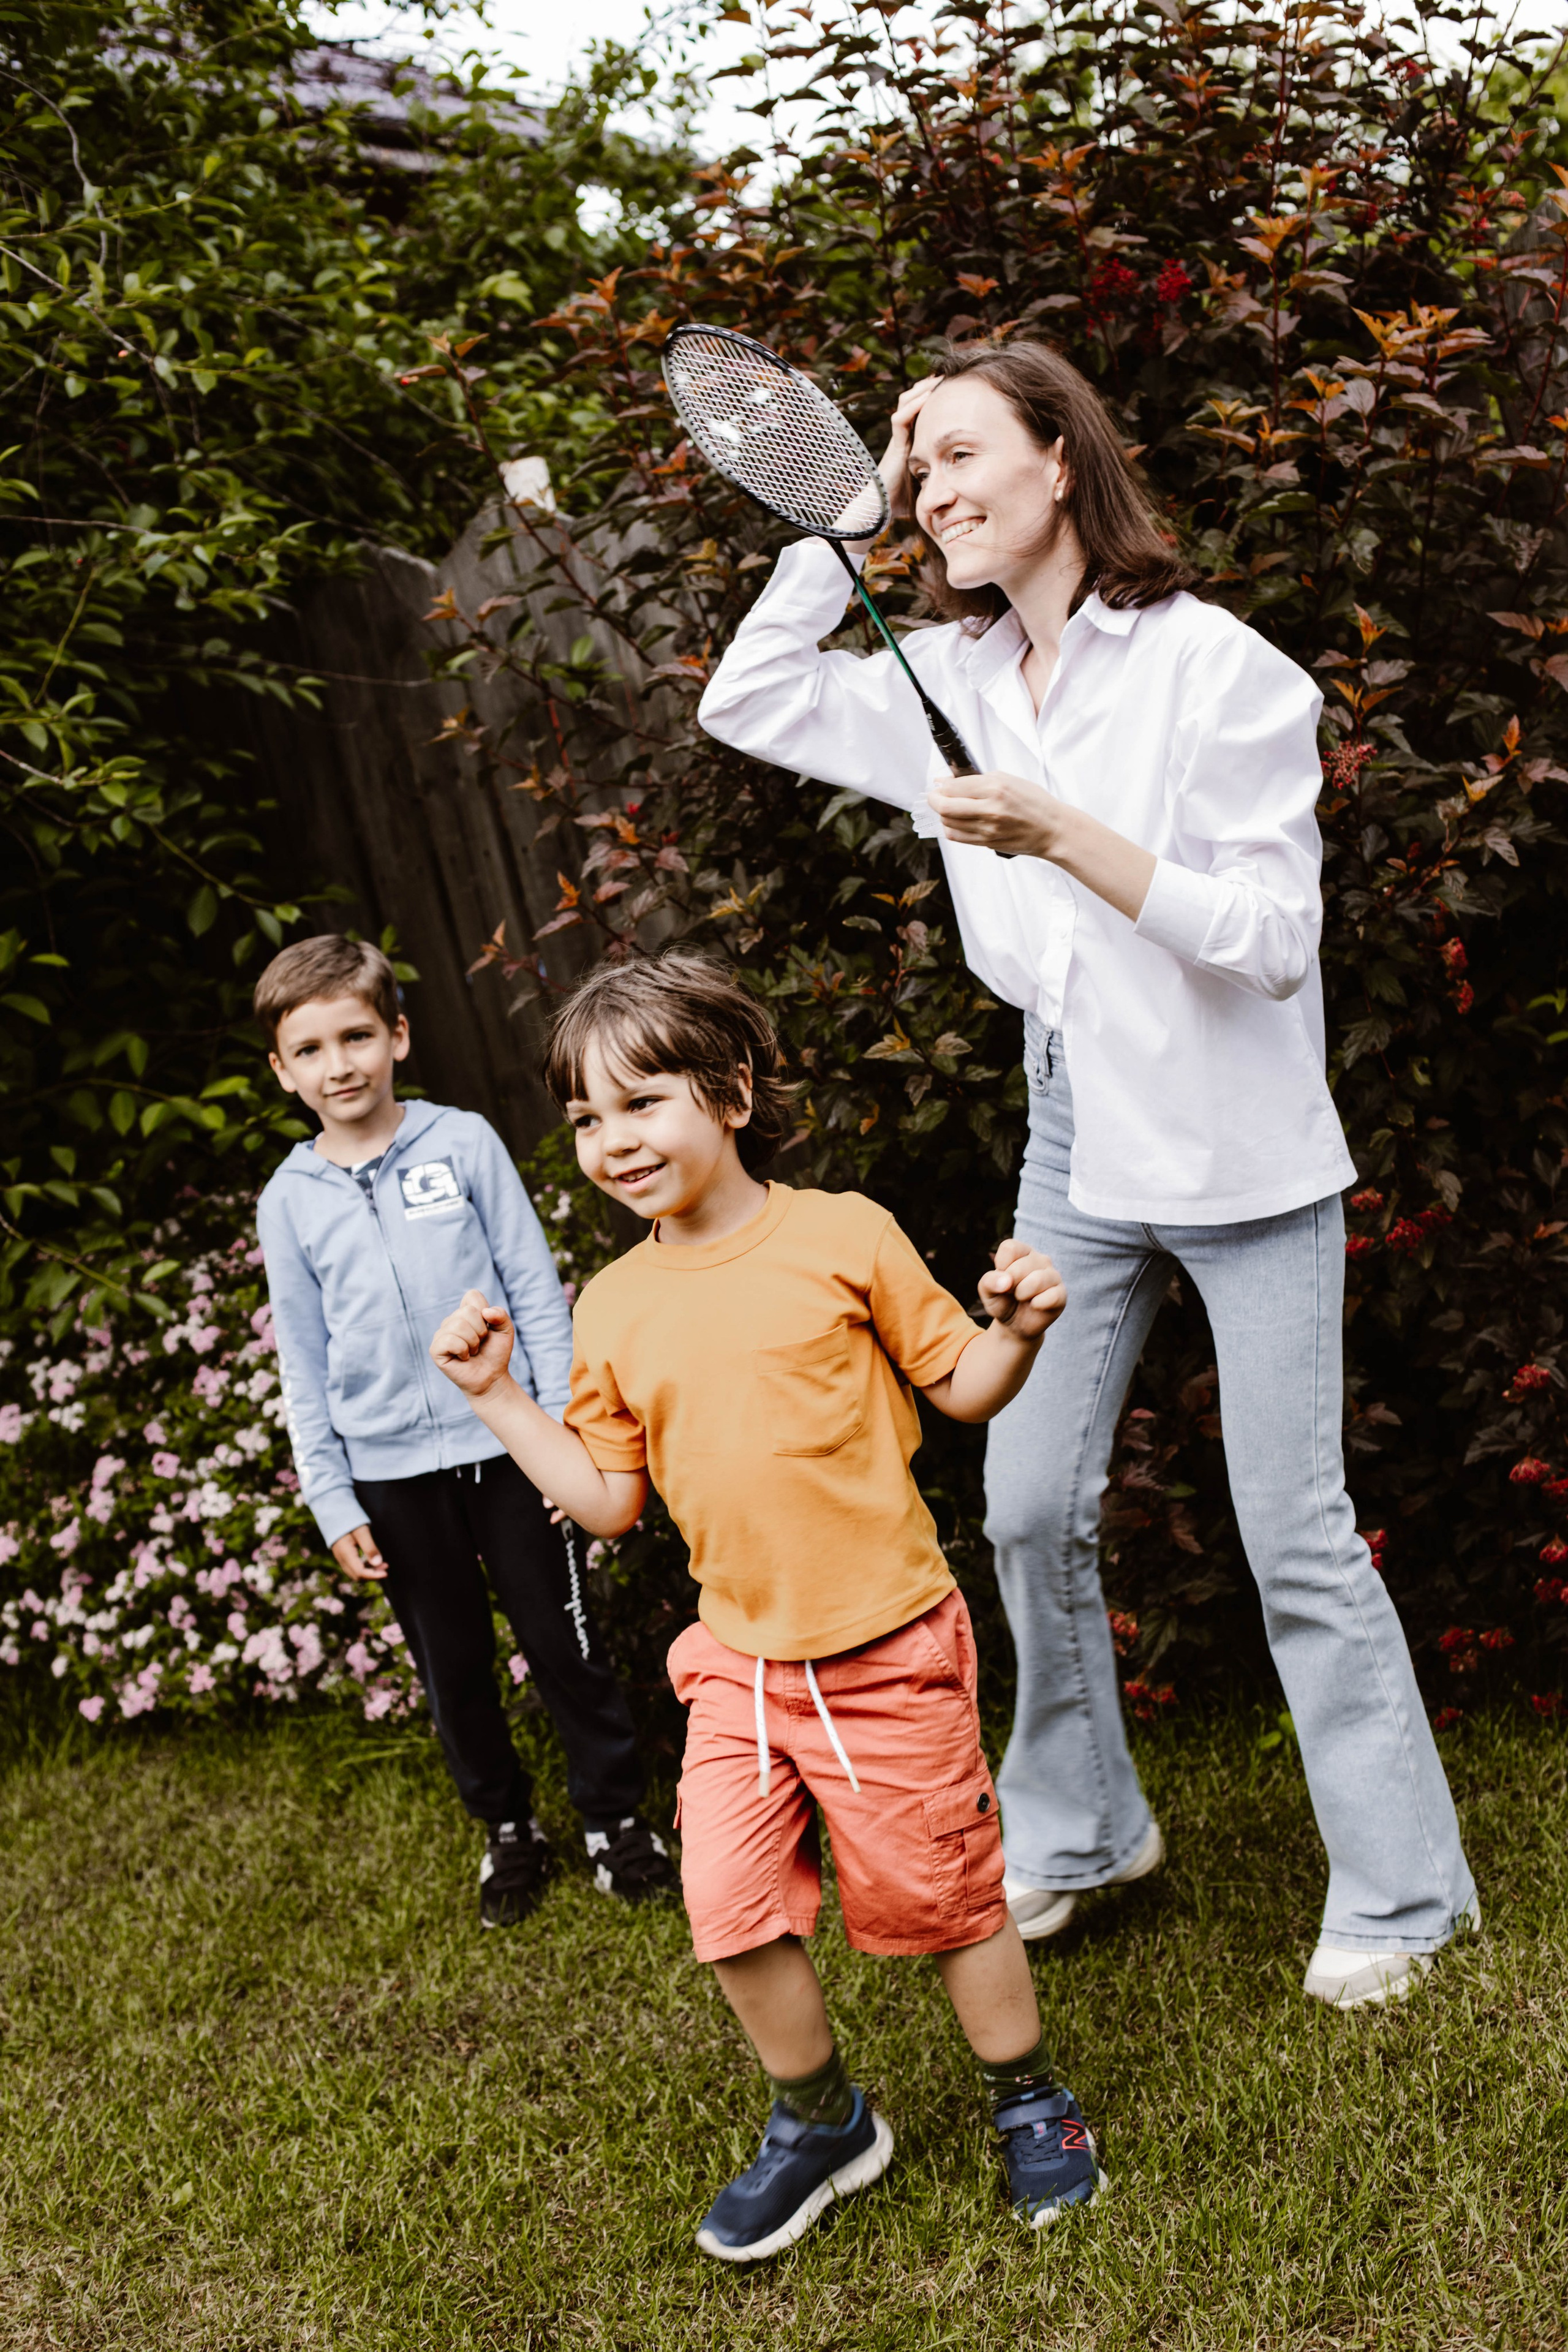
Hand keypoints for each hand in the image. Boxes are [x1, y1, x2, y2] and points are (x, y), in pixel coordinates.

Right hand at [332, 1523, 386, 1580]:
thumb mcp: (362, 1531)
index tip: (386, 1572)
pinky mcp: (342, 1555)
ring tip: (383, 1565)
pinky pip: (353, 1567)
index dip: (373, 1575)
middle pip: (357, 1576)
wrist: (334, 1512)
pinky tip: (373, 1562)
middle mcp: (341, 1558)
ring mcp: (340, 1557)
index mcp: (345, 1553)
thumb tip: (378, 1563)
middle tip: (386, 1567)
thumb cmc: (349, 1519)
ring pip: (354, 1573)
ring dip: (369, 1572)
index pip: (360, 1572)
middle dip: (372, 1575)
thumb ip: (370, 1547)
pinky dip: (364, 1568)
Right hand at [430, 1288, 514, 1397]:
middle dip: (481, 1331)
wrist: (491, 1378)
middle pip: (467, 1311)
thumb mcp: (506, 1330)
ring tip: (473, 1351)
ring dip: (473, 1342)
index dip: (484, 1311)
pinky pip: (450, 1341)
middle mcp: (450, 1321)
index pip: (472, 1296)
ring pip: (458, 1325)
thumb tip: (485, 1312)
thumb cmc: (496, 1353)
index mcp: (464, 1313)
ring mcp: (441, 1335)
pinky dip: (463, 1350)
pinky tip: (464, 1358)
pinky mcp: (436, 1349)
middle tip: (480, 1344)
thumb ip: (501, 1315)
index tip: (487, 1327)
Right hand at [875, 376, 941, 523]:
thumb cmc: (906, 500)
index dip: (932, 396)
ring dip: (920, 390)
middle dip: (927, 386)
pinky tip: (926, 398)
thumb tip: (967, 469)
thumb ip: (943, 470)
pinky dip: (913, 406)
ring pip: (905, 404)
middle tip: (946, 376)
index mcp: (914, 439)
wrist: (884, 510)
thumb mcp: (931, 480)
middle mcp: (905, 435)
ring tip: (937, 380)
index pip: (921, 409)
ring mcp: (899, 439)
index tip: (951, 386)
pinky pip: (900, 419)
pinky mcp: (895, 446)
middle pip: (912, 400)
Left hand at [927, 769, 1062, 857]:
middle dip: (934, 800)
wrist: (1052, 830)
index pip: (954, 787)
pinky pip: (957, 837)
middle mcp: (990, 809)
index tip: (939, 784)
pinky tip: (956, 821)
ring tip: (948, 808)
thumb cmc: (1034, 802)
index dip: (940, 786)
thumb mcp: (1008, 780)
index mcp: (996, 788)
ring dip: (942, 815)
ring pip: (948, 823)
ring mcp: (988, 829)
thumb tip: (946, 782)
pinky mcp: (987, 843)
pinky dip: (951, 828)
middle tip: (935, 796)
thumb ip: (977, 780)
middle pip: (944, 807)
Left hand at [979, 1239, 1065, 1339]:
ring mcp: (1053, 1276)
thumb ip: (990, 1281)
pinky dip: (1038, 1304)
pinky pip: (1052, 1296)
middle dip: (1009, 1285)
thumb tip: (1006, 1281)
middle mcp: (1040, 1259)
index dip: (1001, 1266)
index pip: (1010, 1248)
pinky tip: (1034, 1306)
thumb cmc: (1002, 1301)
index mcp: (1022, 1252)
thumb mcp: (987, 1291)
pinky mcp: (1061, 1294)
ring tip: (1021, 1298)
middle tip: (1011, 1293)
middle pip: (1021, 1266)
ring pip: (1038, 1280)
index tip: (1001, 1279)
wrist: (1015, 1324)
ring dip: (1022, 1294)